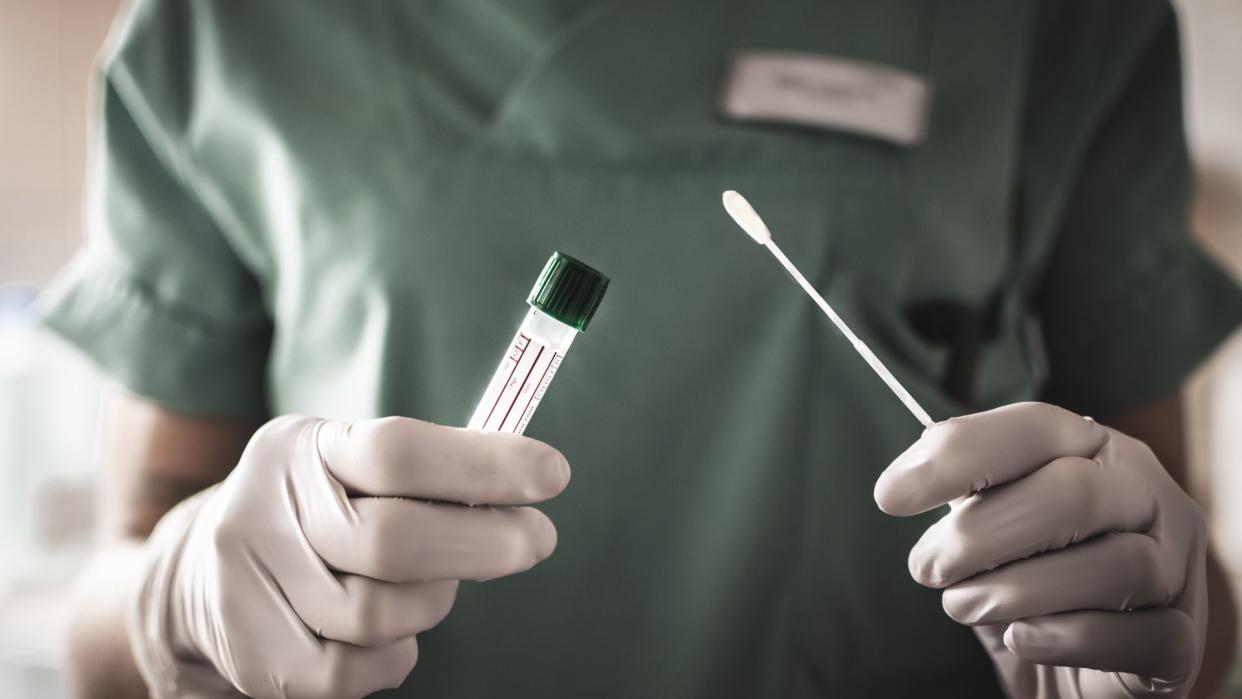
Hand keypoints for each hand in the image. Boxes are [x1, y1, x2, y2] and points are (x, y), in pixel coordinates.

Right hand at [129, 416, 568, 698]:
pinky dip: (397, 653)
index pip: (397, 451)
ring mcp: (250, 586)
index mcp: (302, 448)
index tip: (552, 474)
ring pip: (381, 612)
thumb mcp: (351, 464)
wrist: (199, 576)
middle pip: (393, 540)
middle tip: (536, 539)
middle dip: (484, 543)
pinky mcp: (258, 657)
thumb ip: (428, 468)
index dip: (483, 465)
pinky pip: (357, 668)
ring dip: (433, 601)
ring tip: (438, 585)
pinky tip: (399, 630)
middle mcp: (264, 510)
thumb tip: (526, 480)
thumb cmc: (318, 511)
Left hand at [874, 402, 1206, 697]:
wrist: (1071, 675)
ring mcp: (1175, 567)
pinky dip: (1072, 637)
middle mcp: (1147, 496)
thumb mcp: (989, 537)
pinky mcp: (1183, 640)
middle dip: (981, 533)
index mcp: (1096, 452)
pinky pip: (1143, 634)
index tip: (891, 496)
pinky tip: (1021, 638)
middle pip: (1073, 492)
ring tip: (963, 607)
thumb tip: (906, 479)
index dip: (960, 455)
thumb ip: (966, 498)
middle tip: (925, 569)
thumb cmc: (1027, 588)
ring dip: (1018, 589)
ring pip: (1115, 564)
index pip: (1036, 427)